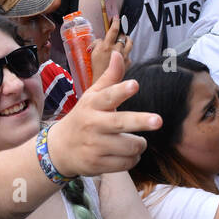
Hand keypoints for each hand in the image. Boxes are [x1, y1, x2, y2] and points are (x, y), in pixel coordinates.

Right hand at [45, 51, 159, 176]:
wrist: (60, 149)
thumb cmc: (83, 118)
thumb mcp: (92, 97)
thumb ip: (109, 78)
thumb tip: (118, 54)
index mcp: (92, 105)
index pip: (108, 96)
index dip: (121, 91)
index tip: (134, 85)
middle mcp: (92, 124)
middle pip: (119, 123)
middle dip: (140, 121)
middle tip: (158, 120)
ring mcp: (94, 146)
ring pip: (128, 146)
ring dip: (139, 144)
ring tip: (138, 141)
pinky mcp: (97, 164)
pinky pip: (125, 163)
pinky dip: (133, 158)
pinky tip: (129, 153)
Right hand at [89, 15, 131, 81]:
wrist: (101, 82)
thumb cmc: (95, 68)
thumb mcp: (92, 53)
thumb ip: (96, 43)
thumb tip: (101, 40)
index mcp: (107, 46)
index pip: (114, 30)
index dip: (116, 22)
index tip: (116, 18)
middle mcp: (117, 50)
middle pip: (123, 35)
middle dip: (121, 32)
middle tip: (118, 32)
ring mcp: (124, 56)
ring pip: (130, 42)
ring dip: (126, 39)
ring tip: (123, 39)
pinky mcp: (128, 63)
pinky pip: (129, 54)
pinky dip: (126, 52)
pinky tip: (122, 53)